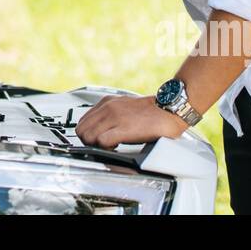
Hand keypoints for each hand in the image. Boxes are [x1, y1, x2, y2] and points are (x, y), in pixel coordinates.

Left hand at [75, 94, 189, 148]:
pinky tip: (116, 146)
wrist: (169, 109)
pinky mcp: (124, 129)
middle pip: (81, 130)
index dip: (87, 133)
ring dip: (95, 145)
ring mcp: (115, 118)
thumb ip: (110, 113)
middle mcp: (108, 108)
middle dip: (88, 141)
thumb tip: (100, 127)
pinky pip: (101, 141)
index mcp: (106, 102)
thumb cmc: (150, 111)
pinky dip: (105, 148)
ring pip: (88, 136)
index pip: (82, 121)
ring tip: (109, 145)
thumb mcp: (124, 105)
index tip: (95, 139)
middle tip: (101, 145)